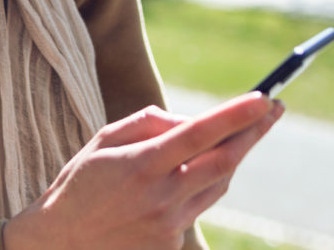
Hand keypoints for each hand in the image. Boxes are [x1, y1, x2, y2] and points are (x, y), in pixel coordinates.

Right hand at [4, 92, 283, 249]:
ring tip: (240, 135)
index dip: (235, 116)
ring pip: (219, 185)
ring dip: (232, 158)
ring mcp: (169, 225)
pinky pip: (198, 207)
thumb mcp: (103, 140)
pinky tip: (188, 176)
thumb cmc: (80, 183)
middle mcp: (161, 196)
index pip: (200, 134)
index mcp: (142, 164)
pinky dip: (201, 185)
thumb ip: (147, 123)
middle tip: (273, 110)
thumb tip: (188, 121)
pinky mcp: (172, 244)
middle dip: (253, 133)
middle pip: (224, 162)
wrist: (61, 242)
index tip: (262, 98)